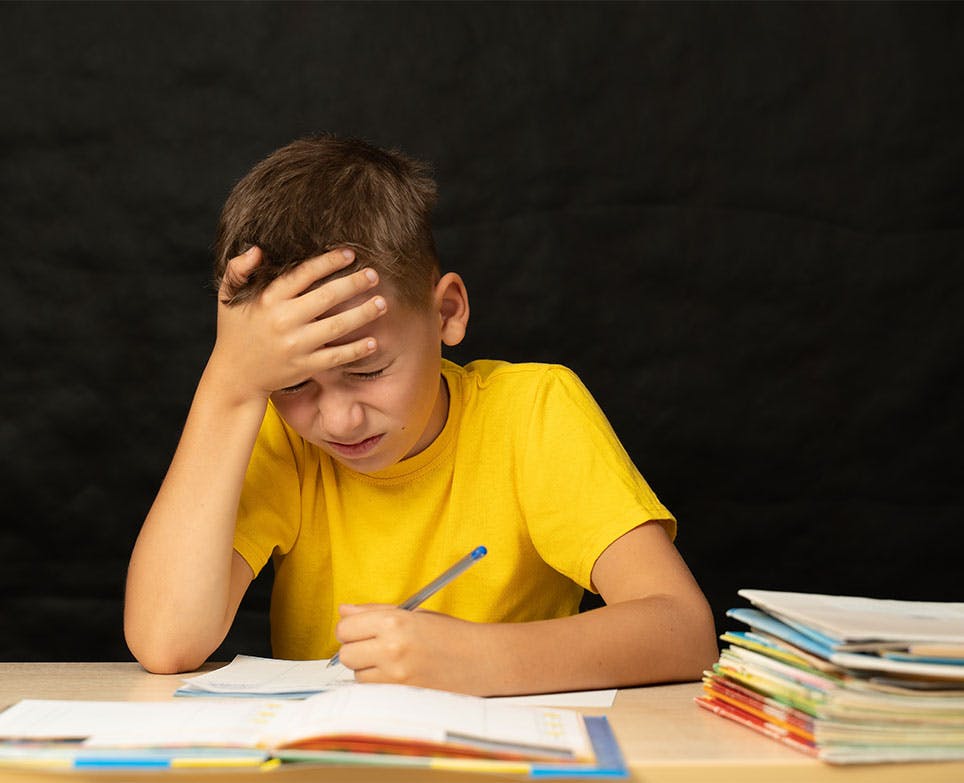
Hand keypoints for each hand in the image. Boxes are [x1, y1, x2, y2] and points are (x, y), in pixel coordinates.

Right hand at [208, 247, 386, 403]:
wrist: (236, 377)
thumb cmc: (235, 332)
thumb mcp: (228, 297)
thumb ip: (238, 270)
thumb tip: (257, 249)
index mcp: (267, 300)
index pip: (303, 274)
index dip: (328, 262)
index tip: (349, 253)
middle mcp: (283, 320)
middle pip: (327, 297)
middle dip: (354, 283)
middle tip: (374, 275)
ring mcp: (295, 345)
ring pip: (337, 326)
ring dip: (363, 314)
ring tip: (382, 303)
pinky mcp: (304, 366)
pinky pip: (336, 357)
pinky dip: (356, 350)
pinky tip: (373, 341)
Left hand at [335, 604, 494, 694]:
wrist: (480, 659)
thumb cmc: (448, 633)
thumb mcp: (413, 613)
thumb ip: (375, 612)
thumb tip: (343, 610)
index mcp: (394, 621)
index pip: (345, 628)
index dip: (349, 628)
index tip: (359, 629)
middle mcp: (392, 648)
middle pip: (345, 654)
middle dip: (355, 649)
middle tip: (375, 645)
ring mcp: (396, 675)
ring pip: (357, 675)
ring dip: (367, 669)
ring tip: (392, 661)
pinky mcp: (402, 695)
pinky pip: (373, 690)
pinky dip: (379, 683)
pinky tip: (398, 674)